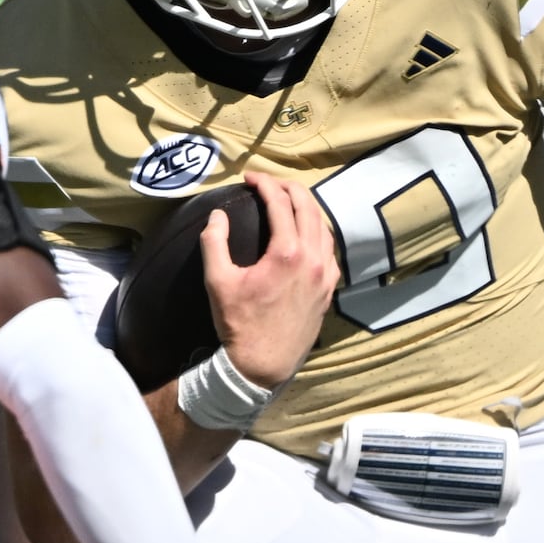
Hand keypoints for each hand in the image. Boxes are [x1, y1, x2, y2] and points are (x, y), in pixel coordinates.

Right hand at [206, 175, 338, 393]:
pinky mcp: (329, 288)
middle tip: (269, 184)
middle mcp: (313, 258)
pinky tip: (304, 233)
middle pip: (308, 207)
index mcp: (287, 252)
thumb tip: (217, 216)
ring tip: (286, 202)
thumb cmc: (239, 324)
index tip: (250, 178)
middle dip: (289, 188)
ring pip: (323, 226)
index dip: (265, 184)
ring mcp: (326, 274)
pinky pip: (329, 248)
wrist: (263, 364)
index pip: (280, 203)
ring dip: (306, 208)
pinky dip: (317, 231)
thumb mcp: (217, 281)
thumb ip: (214, 242)